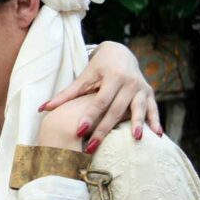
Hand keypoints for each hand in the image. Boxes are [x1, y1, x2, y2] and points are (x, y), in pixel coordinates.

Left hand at [41, 41, 161, 146]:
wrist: (121, 52)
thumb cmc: (98, 68)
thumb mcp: (83, 78)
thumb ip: (65, 94)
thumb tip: (42, 108)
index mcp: (112, 77)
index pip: (99, 101)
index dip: (90, 116)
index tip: (79, 131)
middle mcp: (129, 82)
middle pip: (116, 109)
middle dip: (104, 129)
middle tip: (92, 147)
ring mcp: (141, 87)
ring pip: (138, 108)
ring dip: (137, 124)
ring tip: (136, 139)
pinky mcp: (149, 93)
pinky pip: (153, 108)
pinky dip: (155, 121)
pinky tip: (157, 135)